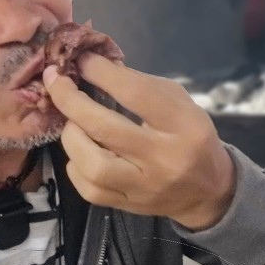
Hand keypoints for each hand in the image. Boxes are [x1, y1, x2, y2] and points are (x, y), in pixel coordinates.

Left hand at [42, 56, 235, 230]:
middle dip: (70, 100)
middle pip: (105, 128)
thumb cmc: (190, 136)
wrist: (208, 191)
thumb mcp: (179, 103)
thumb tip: (94, 67)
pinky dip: (76, 165)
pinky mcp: (129, 205)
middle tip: (56, 81)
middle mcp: (163, 158)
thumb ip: (141, 85)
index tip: (81, 59)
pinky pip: (89, 189)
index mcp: (183, 125)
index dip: (101, 73)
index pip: (136, 94)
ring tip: (72, 122)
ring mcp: (144, 187)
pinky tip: (80, 152)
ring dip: (72, 137)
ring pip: (93, 165)